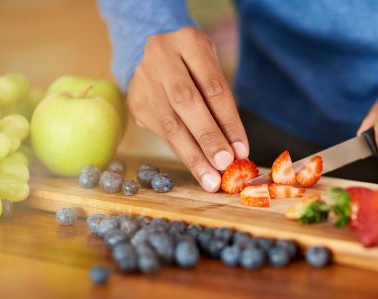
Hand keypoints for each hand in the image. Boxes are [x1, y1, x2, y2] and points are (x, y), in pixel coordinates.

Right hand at [127, 27, 248, 191]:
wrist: (157, 57)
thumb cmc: (196, 67)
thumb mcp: (212, 71)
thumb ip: (222, 106)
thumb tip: (237, 151)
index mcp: (188, 40)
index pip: (213, 86)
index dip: (229, 121)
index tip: (242, 150)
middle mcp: (161, 55)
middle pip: (186, 102)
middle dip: (208, 137)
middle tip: (225, 165)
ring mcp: (144, 78)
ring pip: (169, 122)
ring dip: (193, 155)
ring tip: (210, 179)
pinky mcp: (135, 101)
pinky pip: (161, 132)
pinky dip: (183, 153)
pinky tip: (198, 170)